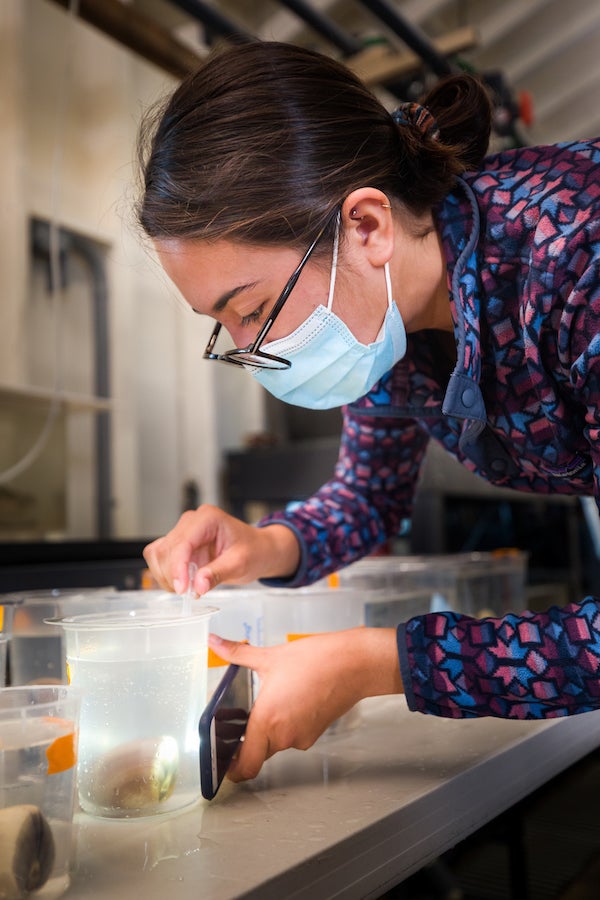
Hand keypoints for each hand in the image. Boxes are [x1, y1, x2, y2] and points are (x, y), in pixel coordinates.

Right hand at [143, 505, 299, 594]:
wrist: (258, 550)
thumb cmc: (253, 551)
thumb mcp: (240, 564)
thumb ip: (218, 573)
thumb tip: (198, 586)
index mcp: (208, 518)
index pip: (182, 543)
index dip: (178, 568)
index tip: (182, 589)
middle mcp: (191, 521)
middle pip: (166, 549)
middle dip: (174, 575)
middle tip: (191, 592)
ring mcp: (183, 531)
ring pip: (158, 554)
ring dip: (168, 576)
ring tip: (189, 588)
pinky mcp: (179, 543)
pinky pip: (161, 558)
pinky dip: (167, 574)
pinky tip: (184, 583)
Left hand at [210, 627, 402, 780]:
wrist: (354, 664)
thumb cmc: (315, 660)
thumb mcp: (270, 656)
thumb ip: (237, 653)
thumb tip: (214, 641)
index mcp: (266, 720)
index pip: (245, 765)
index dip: (231, 771)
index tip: (222, 763)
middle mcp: (284, 735)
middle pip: (258, 752)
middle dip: (248, 740)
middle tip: (240, 719)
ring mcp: (302, 737)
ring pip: (276, 742)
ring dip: (269, 728)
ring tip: (270, 700)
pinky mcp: (315, 733)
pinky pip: (293, 736)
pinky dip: (287, 724)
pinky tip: (290, 699)